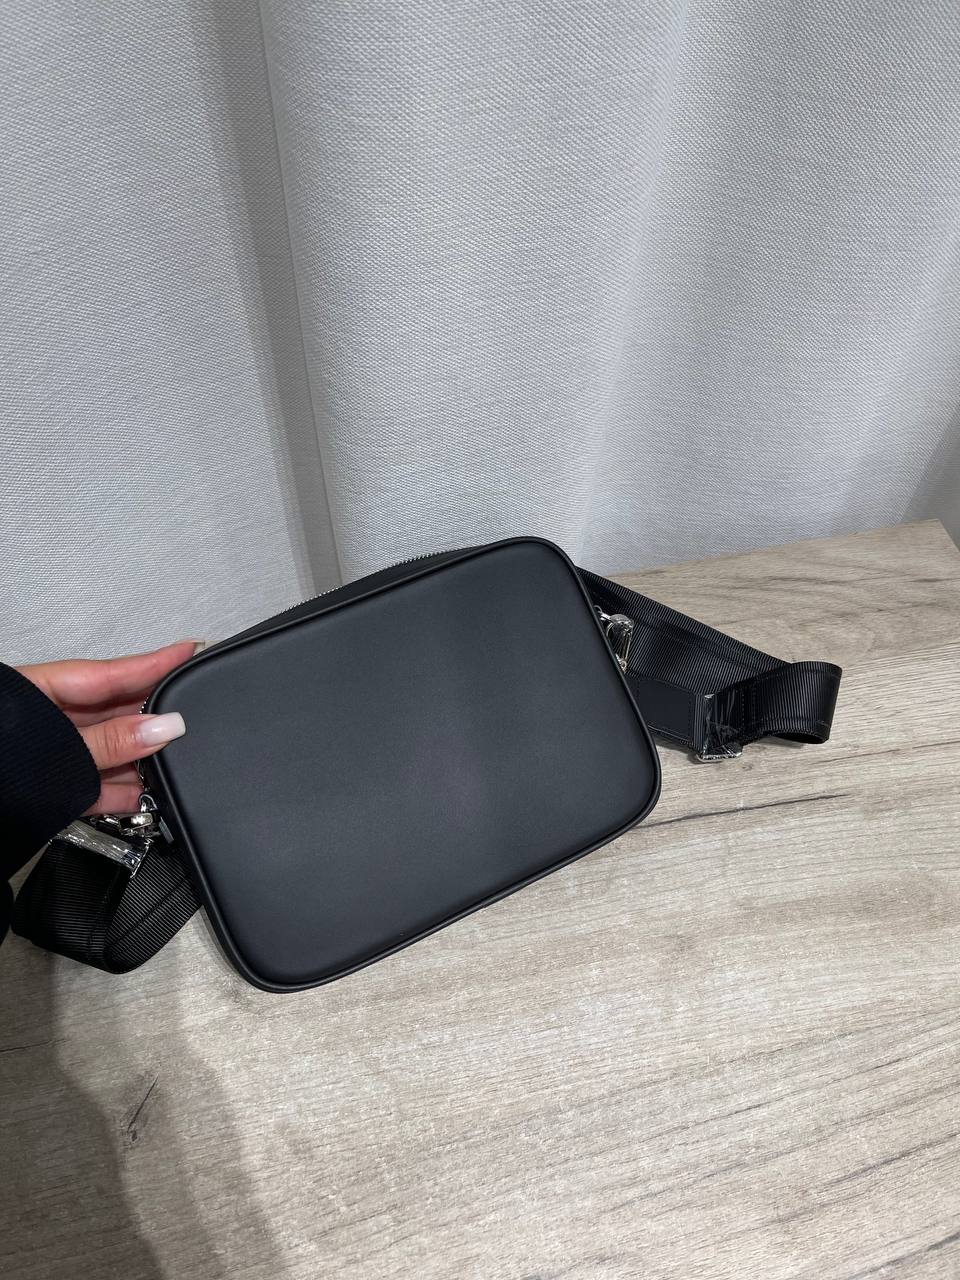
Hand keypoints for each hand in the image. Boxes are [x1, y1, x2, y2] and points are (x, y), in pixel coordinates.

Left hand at [18, 640, 198, 814]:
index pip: (111, 672)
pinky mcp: (53, 789)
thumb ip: (111, 740)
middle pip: (115, 714)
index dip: (155, 662)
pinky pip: (96, 786)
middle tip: (191, 720)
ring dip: (140, 763)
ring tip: (172, 766)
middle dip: (153, 720)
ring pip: (110, 753)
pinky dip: (121, 793)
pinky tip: (147, 798)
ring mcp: (53, 755)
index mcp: (41, 691)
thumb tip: (164, 728)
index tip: (192, 649)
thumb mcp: (56, 746)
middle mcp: (50, 720)